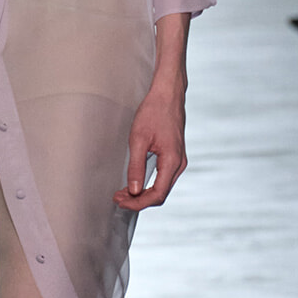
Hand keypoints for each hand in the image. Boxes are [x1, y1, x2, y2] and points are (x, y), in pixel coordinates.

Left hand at [114, 82, 186, 212]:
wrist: (168, 94)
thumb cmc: (154, 111)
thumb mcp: (138, 139)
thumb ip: (136, 167)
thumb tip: (133, 190)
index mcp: (172, 161)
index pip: (157, 194)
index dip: (138, 203)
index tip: (121, 201)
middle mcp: (179, 164)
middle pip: (160, 193)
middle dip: (138, 200)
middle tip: (118, 198)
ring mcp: (179, 160)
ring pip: (162, 187)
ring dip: (143, 193)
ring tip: (123, 192)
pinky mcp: (175, 156)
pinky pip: (163, 177)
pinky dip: (149, 183)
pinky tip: (135, 182)